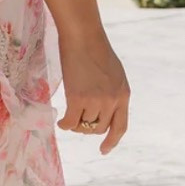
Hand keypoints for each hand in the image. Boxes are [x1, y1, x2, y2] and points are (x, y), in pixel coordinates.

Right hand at [56, 28, 128, 154]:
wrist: (83, 35)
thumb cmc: (95, 49)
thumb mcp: (114, 73)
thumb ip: (112, 92)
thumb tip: (102, 109)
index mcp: (124, 95)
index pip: (120, 126)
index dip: (112, 141)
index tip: (104, 150)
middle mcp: (112, 100)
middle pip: (99, 128)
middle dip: (87, 128)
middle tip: (77, 119)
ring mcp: (95, 101)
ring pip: (83, 125)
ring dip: (75, 123)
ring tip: (68, 113)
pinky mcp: (78, 98)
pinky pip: (70, 122)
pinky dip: (64, 124)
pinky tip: (60, 120)